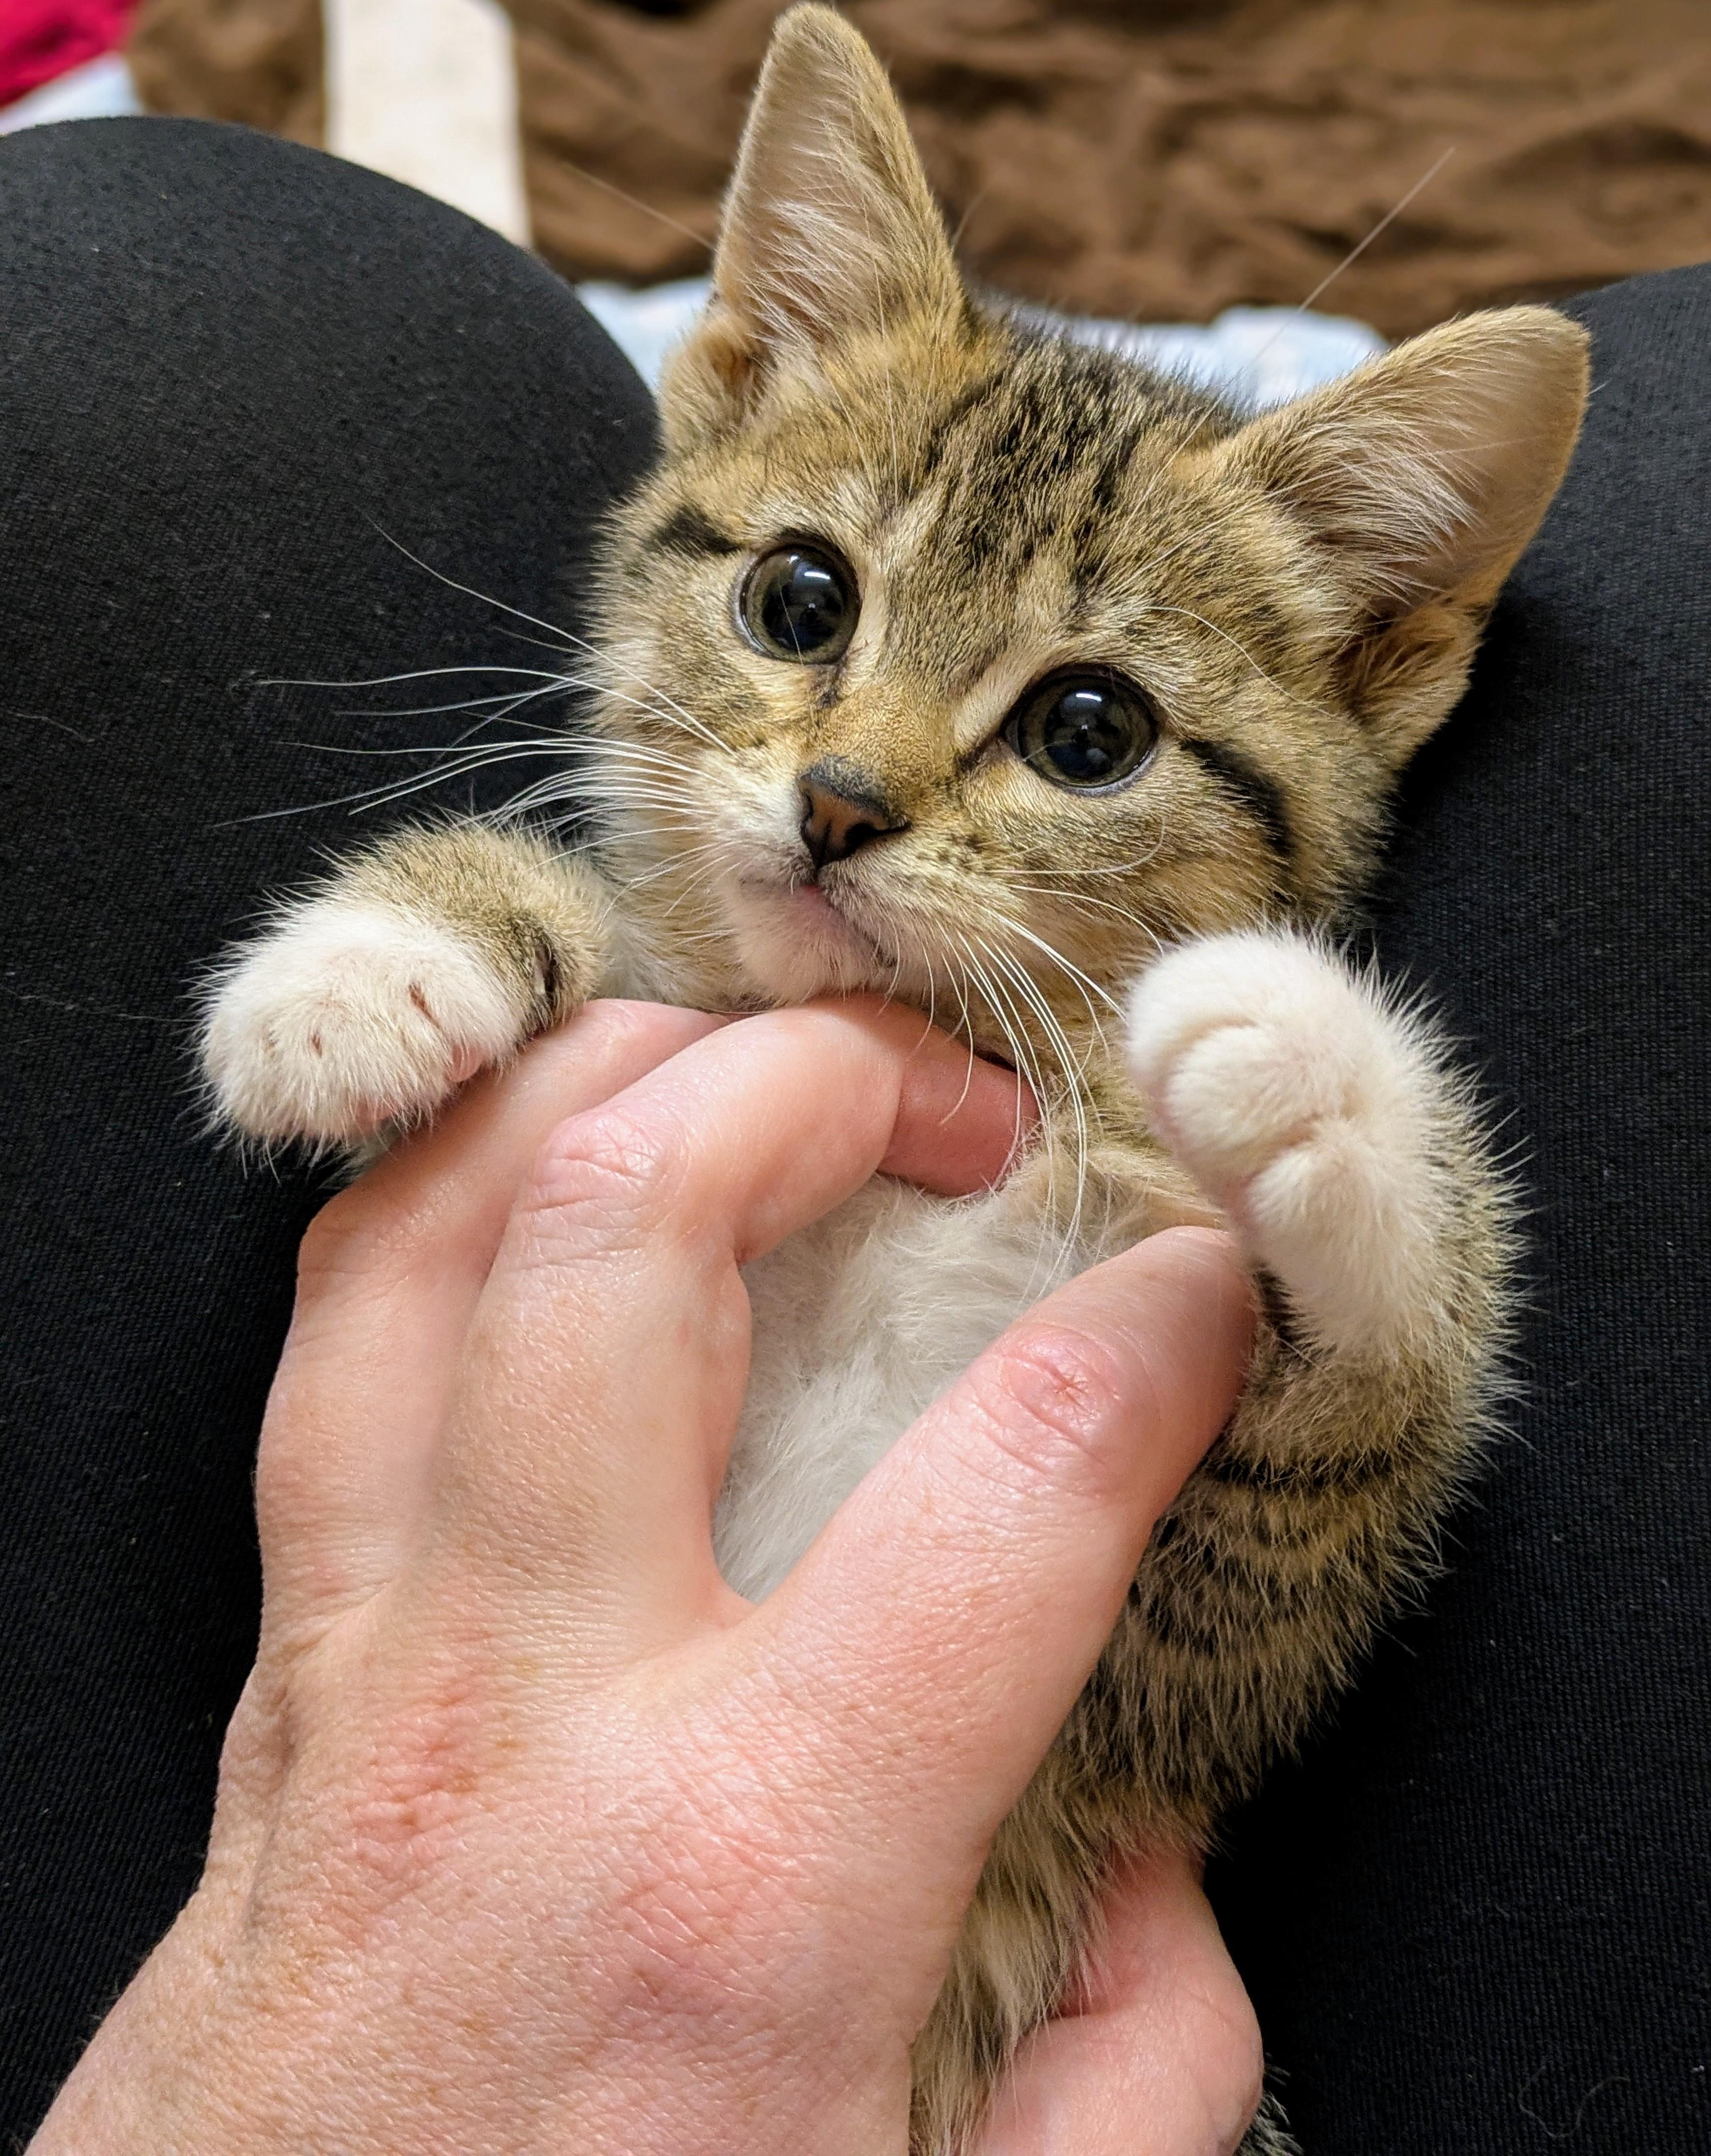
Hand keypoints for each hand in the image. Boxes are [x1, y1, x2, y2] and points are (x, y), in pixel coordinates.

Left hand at [34, 998, 1259, 2154]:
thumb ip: (1128, 2068)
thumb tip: (1153, 1854)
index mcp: (746, 1874)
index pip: (1010, 1485)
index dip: (1156, 1340)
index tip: (1200, 1298)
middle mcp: (527, 1708)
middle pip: (636, 1235)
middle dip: (825, 1089)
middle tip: (957, 1118)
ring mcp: (359, 1664)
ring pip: (429, 1236)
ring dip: (601, 1080)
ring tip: (744, 1059)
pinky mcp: (272, 1676)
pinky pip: (332, 1348)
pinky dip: (442, 1201)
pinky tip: (541, 1173)